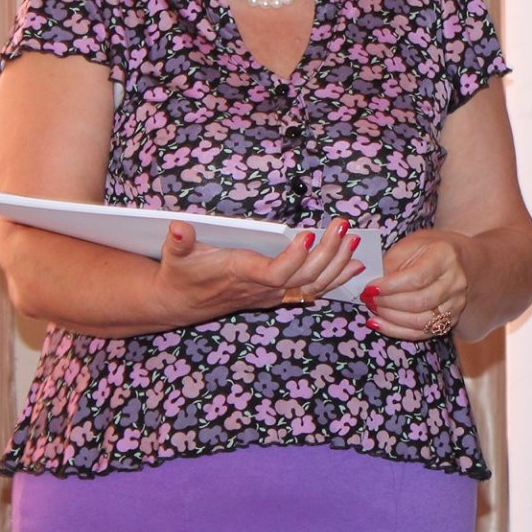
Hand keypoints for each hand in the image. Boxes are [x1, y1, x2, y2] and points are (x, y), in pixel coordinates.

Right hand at [153, 217, 364, 317]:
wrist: (179, 303)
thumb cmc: (181, 274)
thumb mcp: (176, 256)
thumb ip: (180, 242)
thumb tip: (177, 227)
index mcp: (241, 274)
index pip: (275, 272)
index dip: (294, 257)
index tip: (309, 234)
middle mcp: (261, 288)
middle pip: (303, 277)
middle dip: (328, 253)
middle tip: (343, 227)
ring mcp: (272, 294)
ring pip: (313, 285)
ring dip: (338, 264)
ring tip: (355, 241)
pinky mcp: (277, 295)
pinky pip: (313, 290)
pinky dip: (336, 278)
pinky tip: (355, 265)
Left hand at [361, 230, 470, 341]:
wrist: (456, 260)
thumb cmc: (427, 250)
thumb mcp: (409, 245)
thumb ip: (391, 263)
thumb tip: (373, 287)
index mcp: (445, 256)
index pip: (417, 277)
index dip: (390, 287)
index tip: (370, 288)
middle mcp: (456, 282)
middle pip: (419, 302)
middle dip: (388, 303)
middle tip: (369, 298)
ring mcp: (456, 303)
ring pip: (420, 321)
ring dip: (391, 318)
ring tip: (374, 309)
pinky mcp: (451, 320)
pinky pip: (421, 333)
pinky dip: (396, 331)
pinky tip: (380, 323)